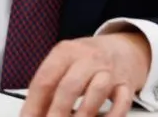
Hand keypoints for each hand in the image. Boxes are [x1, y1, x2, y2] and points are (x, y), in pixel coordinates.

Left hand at [20, 32, 151, 116]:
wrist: (124, 48)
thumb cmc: (88, 59)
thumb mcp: (65, 62)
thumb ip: (49, 85)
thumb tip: (32, 113)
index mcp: (66, 52)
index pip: (45, 79)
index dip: (33, 105)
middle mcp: (88, 58)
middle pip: (69, 86)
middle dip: (57, 112)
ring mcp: (108, 70)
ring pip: (97, 91)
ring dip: (83, 114)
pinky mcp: (126, 84)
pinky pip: (122, 101)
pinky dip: (113, 115)